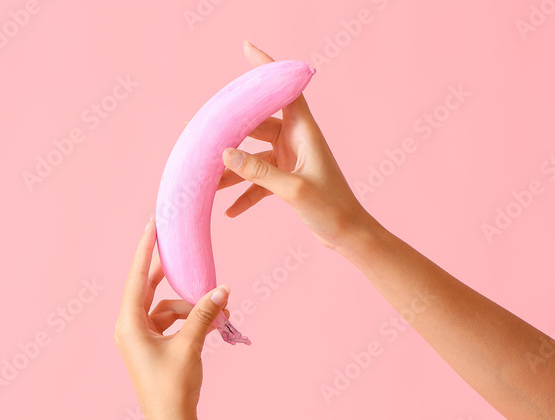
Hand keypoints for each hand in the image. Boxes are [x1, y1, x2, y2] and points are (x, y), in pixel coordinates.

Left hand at [114, 219, 231, 419]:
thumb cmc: (173, 387)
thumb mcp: (190, 345)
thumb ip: (204, 314)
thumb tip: (222, 289)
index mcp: (129, 324)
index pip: (137, 277)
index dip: (146, 249)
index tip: (152, 224)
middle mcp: (130, 327)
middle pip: (150, 288)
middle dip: (173, 276)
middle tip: (184, 250)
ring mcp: (140, 338)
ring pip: (167, 307)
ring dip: (191, 308)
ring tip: (217, 315)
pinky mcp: (152, 347)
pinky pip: (171, 322)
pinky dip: (189, 321)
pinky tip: (211, 324)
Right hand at [218, 41, 375, 251]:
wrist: (349, 236)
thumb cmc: (331, 209)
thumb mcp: (292, 189)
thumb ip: (257, 171)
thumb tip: (224, 153)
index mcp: (304, 132)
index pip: (285, 91)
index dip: (266, 68)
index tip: (246, 49)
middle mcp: (296, 141)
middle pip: (257, 125)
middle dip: (231, 131)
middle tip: (205, 133)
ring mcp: (291, 160)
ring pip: (253, 157)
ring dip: (232, 171)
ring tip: (208, 183)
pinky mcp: (287, 180)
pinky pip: (259, 182)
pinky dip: (245, 194)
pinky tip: (229, 212)